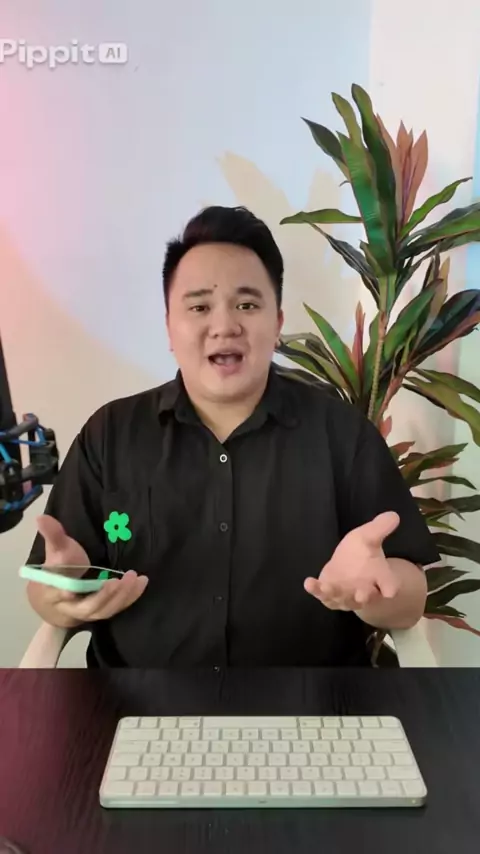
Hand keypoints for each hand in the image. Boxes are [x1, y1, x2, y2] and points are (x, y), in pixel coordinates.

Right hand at [28, 514, 148, 626]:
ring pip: (106, 609)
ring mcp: (89, 612)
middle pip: (88, 606)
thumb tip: (41, 517)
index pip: (57, 594)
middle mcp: (72, 607)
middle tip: (117, 580)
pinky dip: (131, 596)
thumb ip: (53, 535)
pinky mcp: (104, 611)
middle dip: (104, 595)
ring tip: (135, 577)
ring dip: (121, 596)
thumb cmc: (60, 569)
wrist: (61, 594)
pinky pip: (118, 607)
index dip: (63, 592)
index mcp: (53, 592)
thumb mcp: (56, 551)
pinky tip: (142, 582)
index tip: (70, 590)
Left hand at [304, 511, 400, 611]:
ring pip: (343, 598)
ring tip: (327, 587)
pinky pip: (322, 595)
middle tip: (363, 595)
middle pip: (368, 596)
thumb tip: (393, 514)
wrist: (347, 571)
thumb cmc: (362, 554)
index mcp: (380, 578)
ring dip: (336, 594)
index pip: (389, 584)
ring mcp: (346, 596)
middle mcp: (366, 591)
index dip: (391, 587)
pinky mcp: (329, 597)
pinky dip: (316, 589)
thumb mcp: (369, 537)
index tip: (390, 591)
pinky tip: (308, 582)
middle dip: (365, 596)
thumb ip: (380, 528)